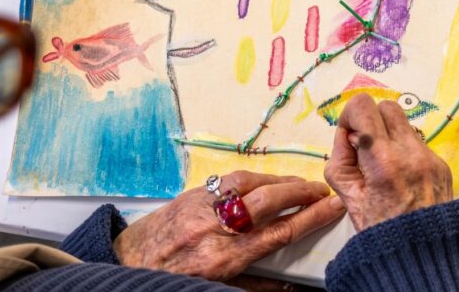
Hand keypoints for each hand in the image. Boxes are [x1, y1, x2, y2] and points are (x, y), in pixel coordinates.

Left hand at [113, 171, 343, 279]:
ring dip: (279, 181)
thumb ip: (255, 285)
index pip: (278, 233)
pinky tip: (267, 181)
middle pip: (268, 201)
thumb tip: (291, 287)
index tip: (333, 207)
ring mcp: (201, 206)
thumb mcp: (214, 290)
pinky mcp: (191, 193)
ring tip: (300, 183)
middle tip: (322, 190)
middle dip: (300, 192)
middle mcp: (214, 228)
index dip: (311, 218)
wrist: (125, 266)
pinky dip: (253, 178)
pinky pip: (229, 180)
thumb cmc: (172, 280)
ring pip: (249, 183)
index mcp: (223, 258)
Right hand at [324, 93, 452, 231]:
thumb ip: (340, 159)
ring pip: (405, 123)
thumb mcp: (348, 197)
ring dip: (389, 135)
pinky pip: (418, 143)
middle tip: (365, 148)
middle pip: (386, 106)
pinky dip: (404, 152)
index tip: (350, 137)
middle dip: (371, 121)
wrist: (424, 256)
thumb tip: (348, 134)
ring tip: (383, 165)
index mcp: (383, 161)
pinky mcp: (441, 164)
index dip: (350, 117)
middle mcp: (410, 153)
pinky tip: (400, 177)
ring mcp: (430, 157)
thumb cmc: (383, 233)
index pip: (363, 106)